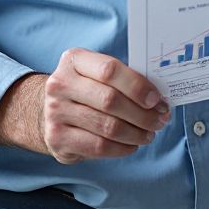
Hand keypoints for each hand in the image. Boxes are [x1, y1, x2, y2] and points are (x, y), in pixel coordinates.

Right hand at [42, 48, 170, 163]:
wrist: (48, 109)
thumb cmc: (85, 89)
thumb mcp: (96, 74)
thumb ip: (123, 79)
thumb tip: (158, 98)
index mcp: (74, 60)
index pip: (110, 70)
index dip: (137, 86)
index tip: (157, 99)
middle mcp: (60, 84)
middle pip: (110, 100)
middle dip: (142, 113)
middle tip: (160, 120)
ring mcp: (55, 112)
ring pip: (107, 126)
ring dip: (135, 133)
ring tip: (149, 134)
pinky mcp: (57, 138)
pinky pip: (98, 147)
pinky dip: (122, 148)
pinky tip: (132, 145)